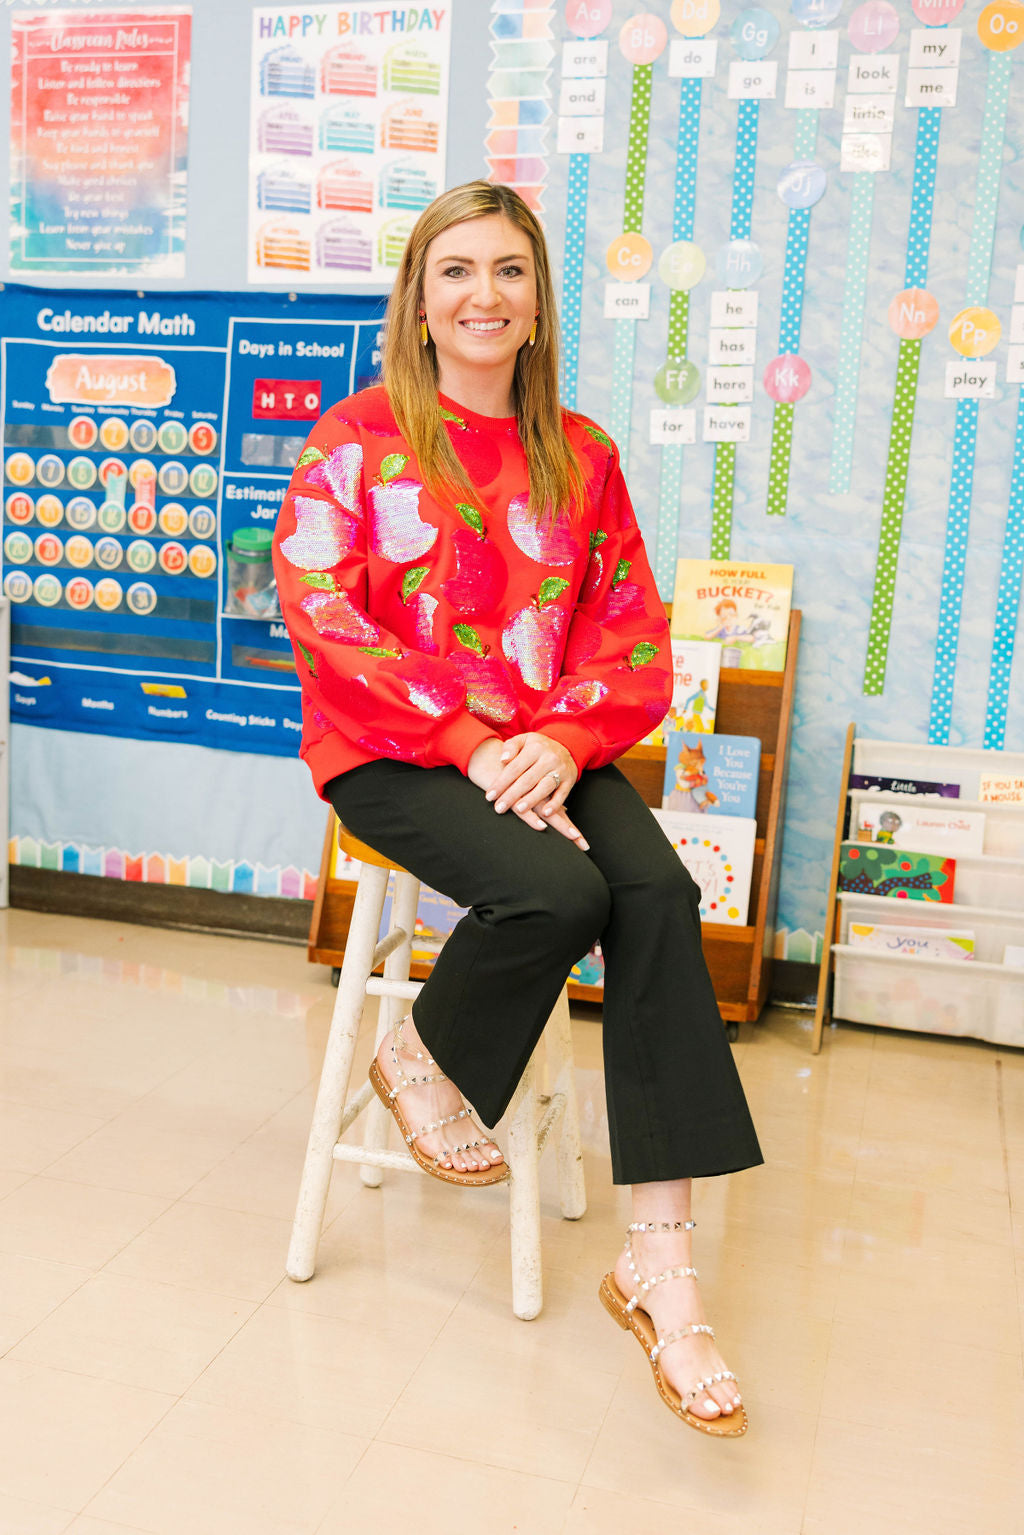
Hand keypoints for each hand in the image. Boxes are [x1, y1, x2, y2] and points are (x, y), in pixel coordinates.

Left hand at [485, 733, 587, 850]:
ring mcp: (560, 770)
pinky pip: (562, 794)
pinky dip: (555, 804)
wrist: (566, 745)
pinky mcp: (569, 780)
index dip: (501, 783)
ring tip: (519, 810)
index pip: (514, 768)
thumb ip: (511, 747)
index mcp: (534, 748)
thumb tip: (503, 759)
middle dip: (512, 795)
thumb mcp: (524, 740)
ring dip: (532, 800)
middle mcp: (548, 758)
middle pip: (527, 780)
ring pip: (545, 786)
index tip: (490, 796)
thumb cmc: (538, 746)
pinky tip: (545, 813)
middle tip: (499, 807)